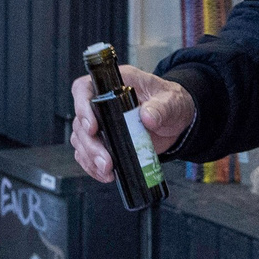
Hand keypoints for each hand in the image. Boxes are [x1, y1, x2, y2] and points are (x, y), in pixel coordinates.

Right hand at [68, 66, 195, 183]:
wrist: (178, 121)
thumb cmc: (172, 102)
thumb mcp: (171, 101)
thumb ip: (161, 107)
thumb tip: (148, 116)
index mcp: (114, 84)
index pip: (84, 89)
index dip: (81, 107)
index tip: (92, 128)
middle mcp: (103, 103)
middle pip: (80, 122)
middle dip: (90, 145)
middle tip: (105, 160)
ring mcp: (103, 123)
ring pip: (81, 140)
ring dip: (91, 158)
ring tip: (108, 170)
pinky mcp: (106, 141)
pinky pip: (88, 154)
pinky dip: (93, 166)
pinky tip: (106, 174)